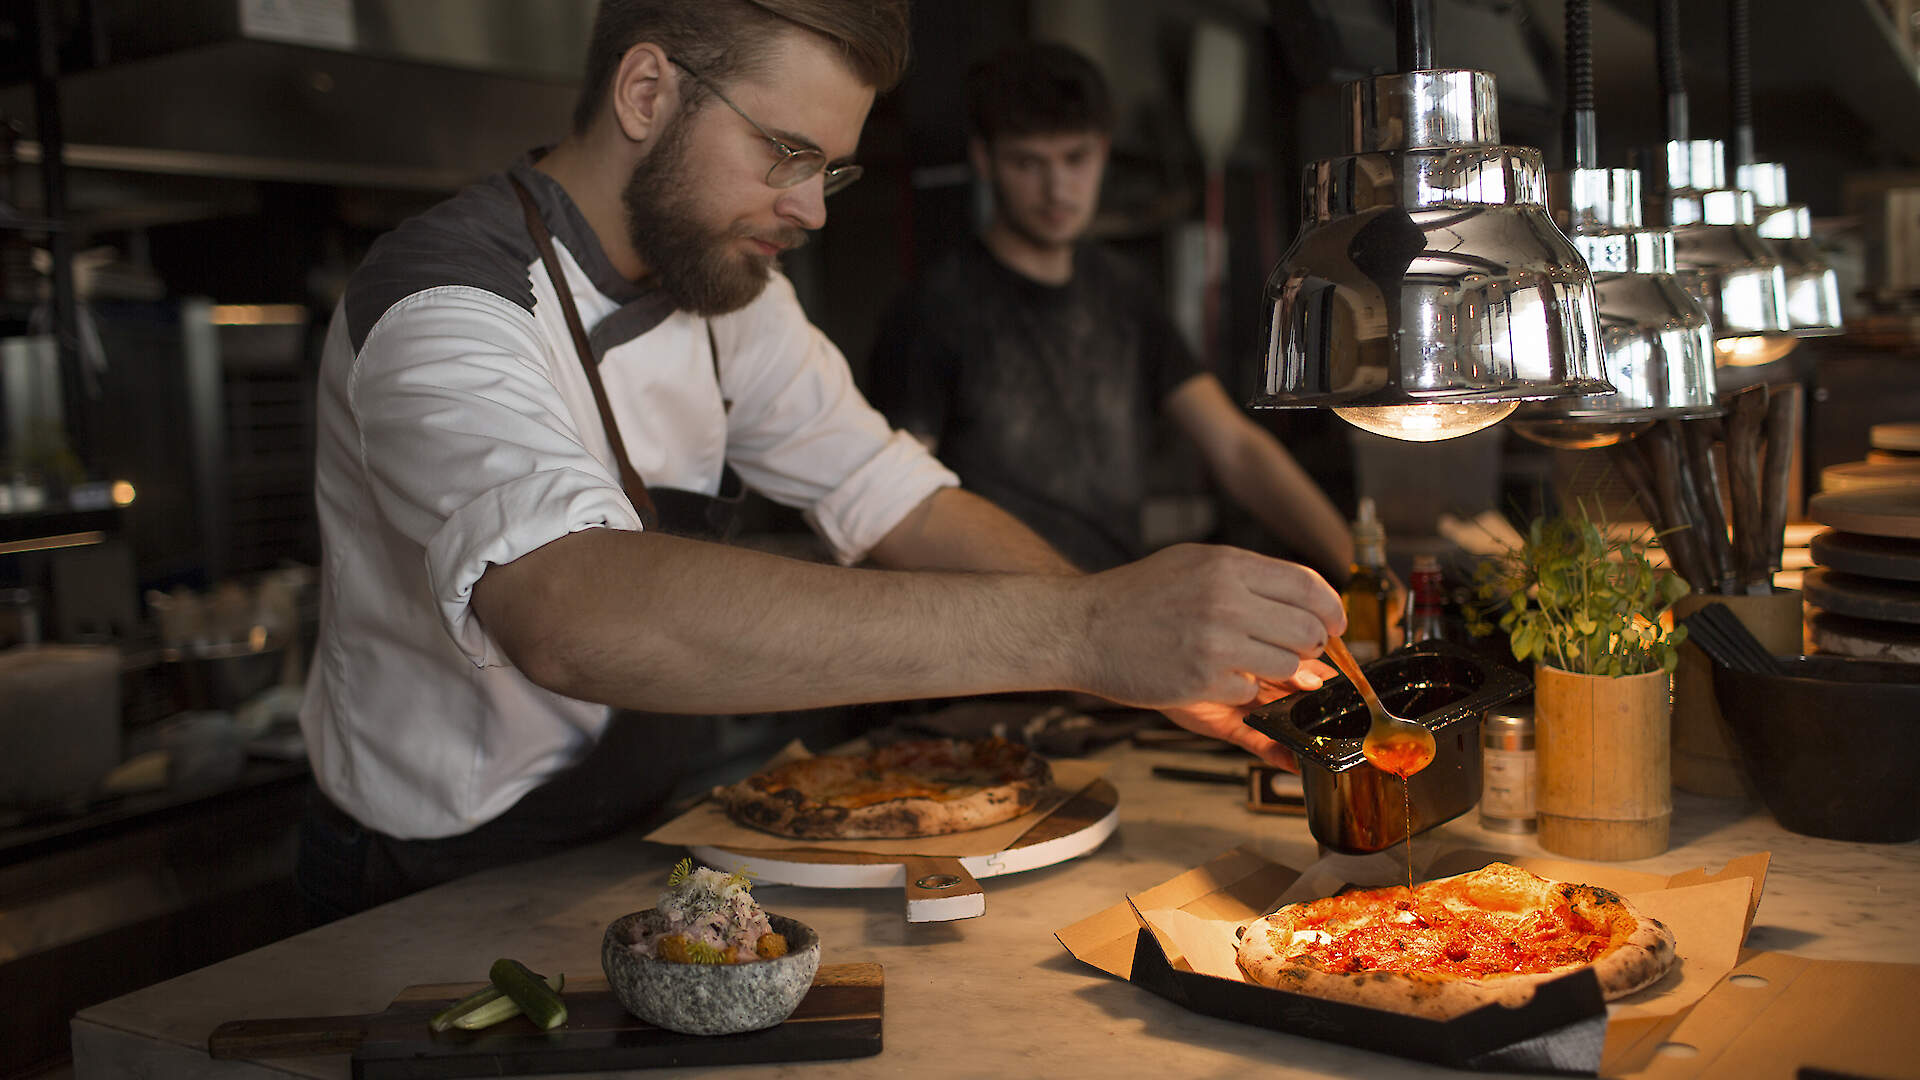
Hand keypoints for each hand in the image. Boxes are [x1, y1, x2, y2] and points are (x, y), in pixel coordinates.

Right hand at [1070, 544, 1345, 765]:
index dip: (1332, 610)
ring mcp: (1215, 641)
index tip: (1334, 627)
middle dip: (1310, 649)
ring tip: (1250, 665)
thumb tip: (1307, 616)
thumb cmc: (1137, 597)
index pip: (1309, 586)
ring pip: (1288, 667)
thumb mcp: (1194, 565)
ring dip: (1279, 674)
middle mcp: (1226, 599)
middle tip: (1295, 654)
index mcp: (1228, 565)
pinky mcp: (1201, 680)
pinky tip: (1216, 679)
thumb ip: (1250, 585)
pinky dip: (1242, 692)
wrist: (1080, 628)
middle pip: (1308, 631)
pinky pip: (1251, 693)